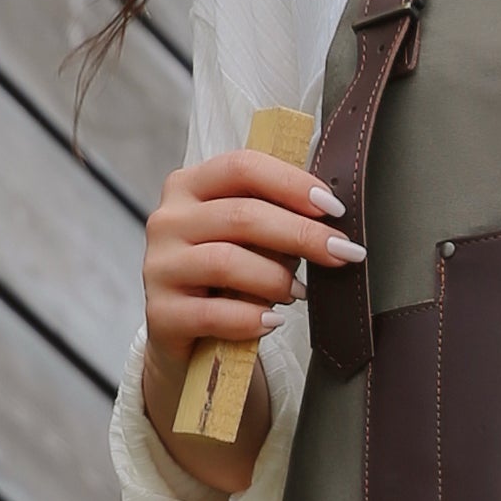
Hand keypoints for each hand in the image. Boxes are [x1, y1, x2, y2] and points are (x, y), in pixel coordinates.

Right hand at [142, 143, 356, 496]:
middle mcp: (167, 220)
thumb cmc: (228, 276)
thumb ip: (275, 216)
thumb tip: (331, 221)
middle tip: (343, 253)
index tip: (334, 210)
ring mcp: (158, 267)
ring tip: (299, 293)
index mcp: (189, 186)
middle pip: (241, 215)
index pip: (242, 167)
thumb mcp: (247, 237)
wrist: (186, 334)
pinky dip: (250, 317)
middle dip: (301, 234)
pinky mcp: (159, 313)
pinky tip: (272, 321)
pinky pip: (212, 313)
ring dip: (275, 278)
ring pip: (226, 262)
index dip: (292, 183)